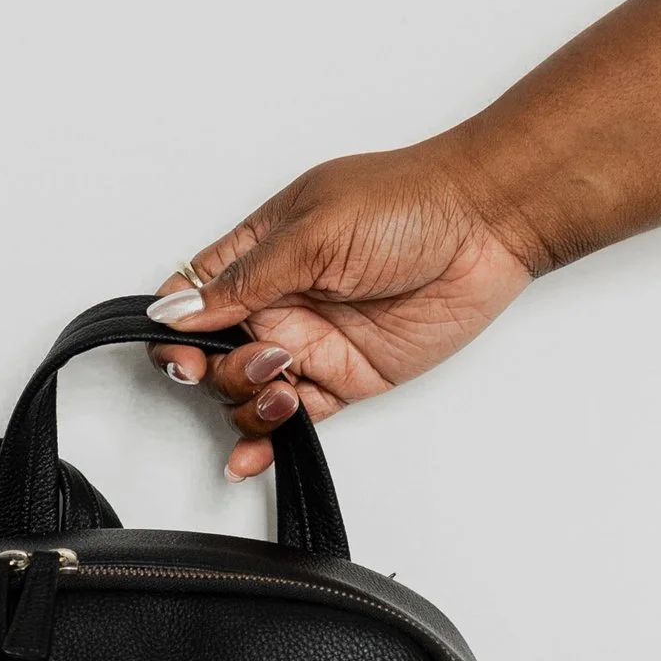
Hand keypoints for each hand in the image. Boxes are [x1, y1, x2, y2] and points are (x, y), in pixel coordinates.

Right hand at [148, 141, 539, 477]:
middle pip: (213, 354)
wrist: (484, 228)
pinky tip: (249, 455)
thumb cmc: (407, 204)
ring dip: (247, 401)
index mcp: (259, 253)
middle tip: (257, 359)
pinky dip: (268, 439)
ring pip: (248, 391)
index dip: (176, 330)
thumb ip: (245, 279)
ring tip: (282, 381)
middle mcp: (279, 300)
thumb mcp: (312, 232)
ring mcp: (312, 341)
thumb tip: (179, 310)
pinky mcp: (346, 377)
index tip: (183, 352)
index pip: (193, 298)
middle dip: (214, 370)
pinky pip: (294, 417)